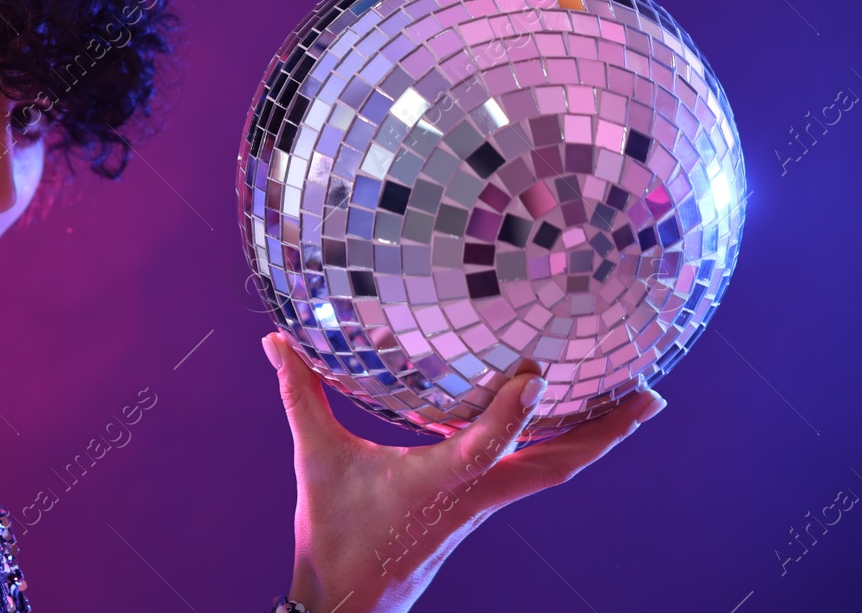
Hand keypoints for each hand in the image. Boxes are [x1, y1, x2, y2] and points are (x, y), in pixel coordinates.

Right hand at [262, 330, 666, 612]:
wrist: (349, 601)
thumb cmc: (336, 533)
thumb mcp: (317, 458)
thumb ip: (300, 394)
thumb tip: (276, 341)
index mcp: (441, 483)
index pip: (487, 444)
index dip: (515, 410)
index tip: (539, 372)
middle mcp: (475, 494)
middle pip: (558, 464)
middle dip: (606, 430)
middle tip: (651, 397)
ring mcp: (483, 503)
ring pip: (552, 470)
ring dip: (595, 439)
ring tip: (634, 405)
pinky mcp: (477, 507)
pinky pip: (532, 473)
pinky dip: (558, 445)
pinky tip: (562, 426)